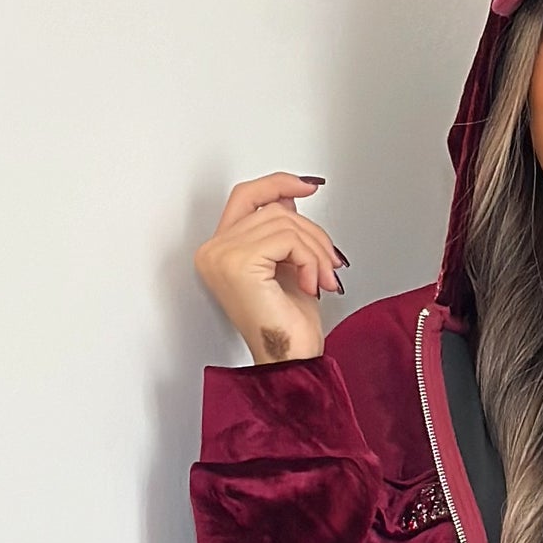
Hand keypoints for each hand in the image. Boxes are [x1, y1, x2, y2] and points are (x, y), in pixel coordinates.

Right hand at [194, 172, 347, 365]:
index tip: (308, 185)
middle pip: (273, 209)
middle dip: (312, 233)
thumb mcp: (288, 264)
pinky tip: (312, 285)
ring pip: (285, 221)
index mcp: (219, 250)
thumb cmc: (289, 324)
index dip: (277, 184)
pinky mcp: (239, 262)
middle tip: (329, 264)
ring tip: (323, 279)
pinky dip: (310, 259)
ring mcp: (222, 255)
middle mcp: (213, 251)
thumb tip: (290, 195)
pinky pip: (288, 238)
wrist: (291, 359)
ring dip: (316, 250)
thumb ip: (281, 229)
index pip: (246, 197)